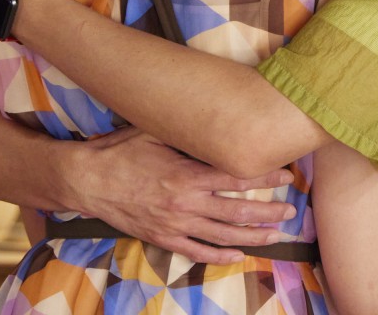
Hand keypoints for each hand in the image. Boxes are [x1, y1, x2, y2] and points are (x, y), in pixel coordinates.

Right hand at [55, 127, 298, 263]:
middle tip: (291, 211)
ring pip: (223, 236)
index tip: (285, 175)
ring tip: (276, 235)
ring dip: (253, 236)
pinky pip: (196, 251)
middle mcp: (185, 202)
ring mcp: (174, 224)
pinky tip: (238, 255)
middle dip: (268, 212)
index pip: (236, 178)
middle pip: (237, 212)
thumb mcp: (154, 132)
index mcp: (187, 174)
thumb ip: (186, 132)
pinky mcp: (162, 238)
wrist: (86, 181)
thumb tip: (215, 120)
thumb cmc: (120, 151)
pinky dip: (219, 256)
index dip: (264, 177)